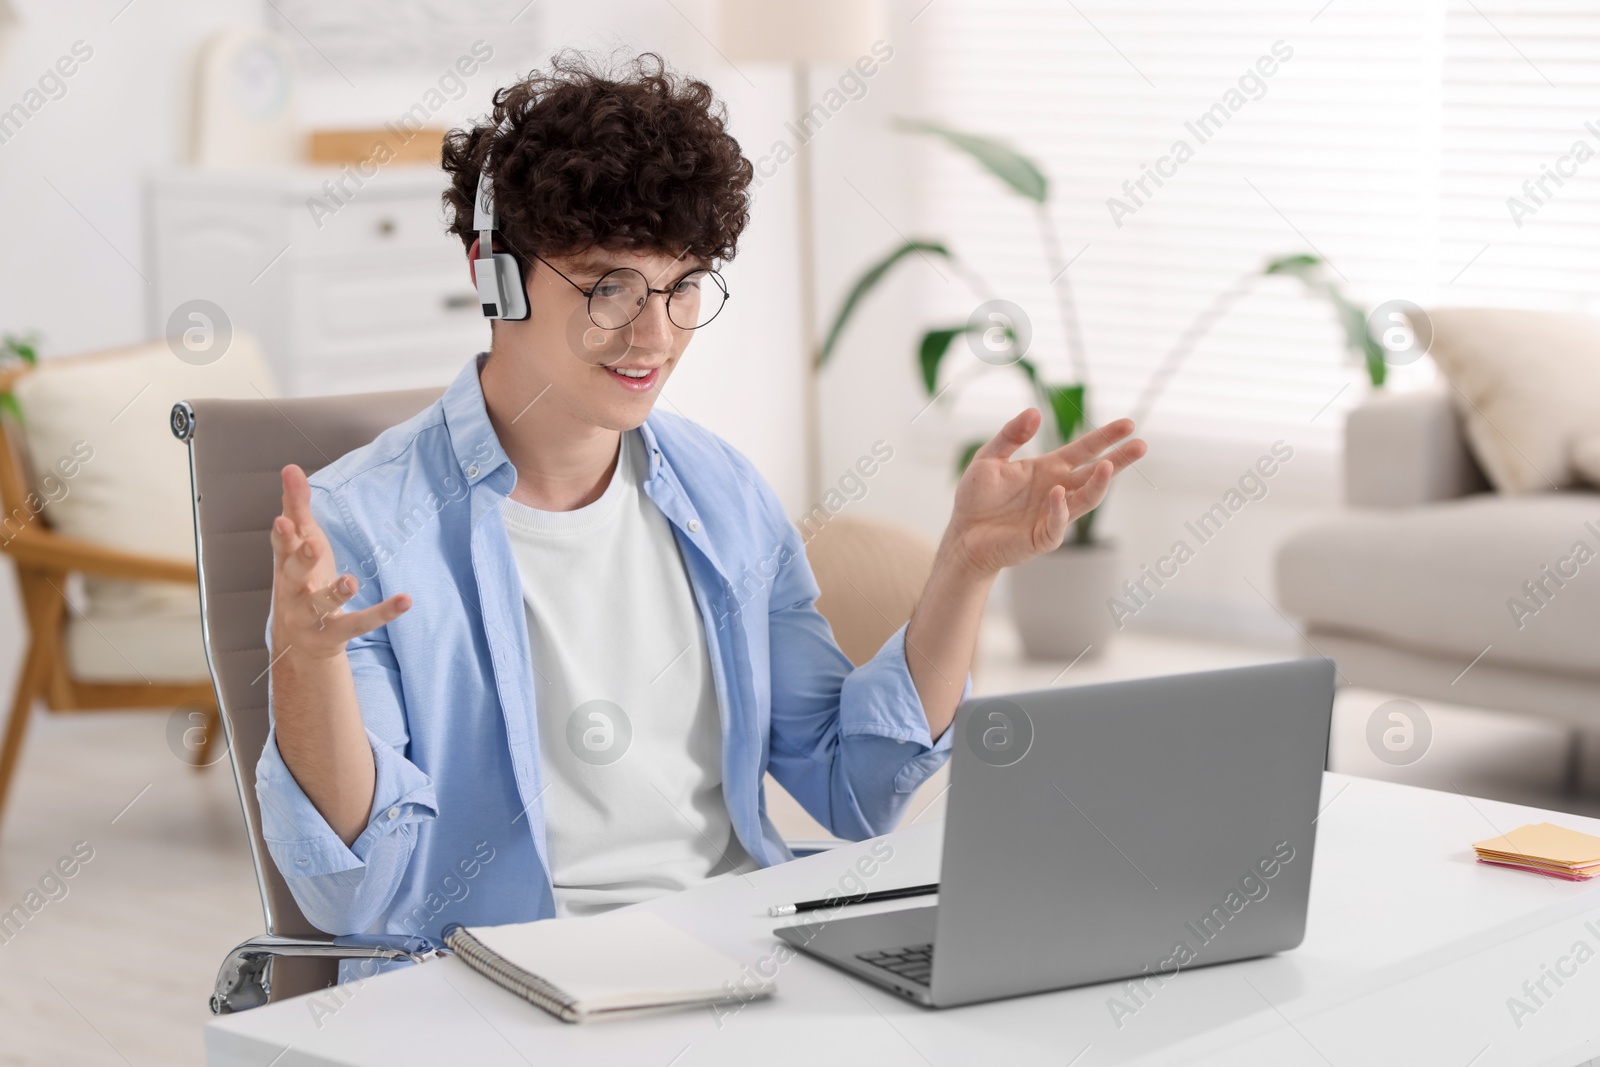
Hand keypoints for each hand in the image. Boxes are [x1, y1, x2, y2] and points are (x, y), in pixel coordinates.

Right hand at [269, 464, 410, 660]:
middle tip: (314, 544)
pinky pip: (357, 624)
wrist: (298, 640)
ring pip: (320, 605)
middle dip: (302, 560)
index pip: (280, 546)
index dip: (281, 534)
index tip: (283, 520)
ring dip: (335, 593)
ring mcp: (310, 616)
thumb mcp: (299, 542)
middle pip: (292, 575)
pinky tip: (405, 600)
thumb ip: (296, 507)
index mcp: (285, 564)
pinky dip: (381, 613)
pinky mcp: (333, 634)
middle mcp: (292, 590)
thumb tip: (291, 467)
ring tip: (351, 581)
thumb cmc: (300, 578)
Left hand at [942, 410, 1146, 577]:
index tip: (1128, 425)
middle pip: (1095, 473)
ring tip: (1107, 466)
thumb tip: (1035, 412)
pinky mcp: (1043, 537)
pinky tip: (1058, 492)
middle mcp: (1058, 490)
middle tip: (1141, 445)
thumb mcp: (989, 458)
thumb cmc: (977, 498)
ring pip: (1086, 499)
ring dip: (1098, 484)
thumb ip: (1010, 435)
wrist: (963, 534)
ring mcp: (1054, 515)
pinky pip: (1057, 523)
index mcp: (1049, 469)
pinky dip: (1059, 508)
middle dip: (1119, 460)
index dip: (1105, 437)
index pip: (1084, 450)